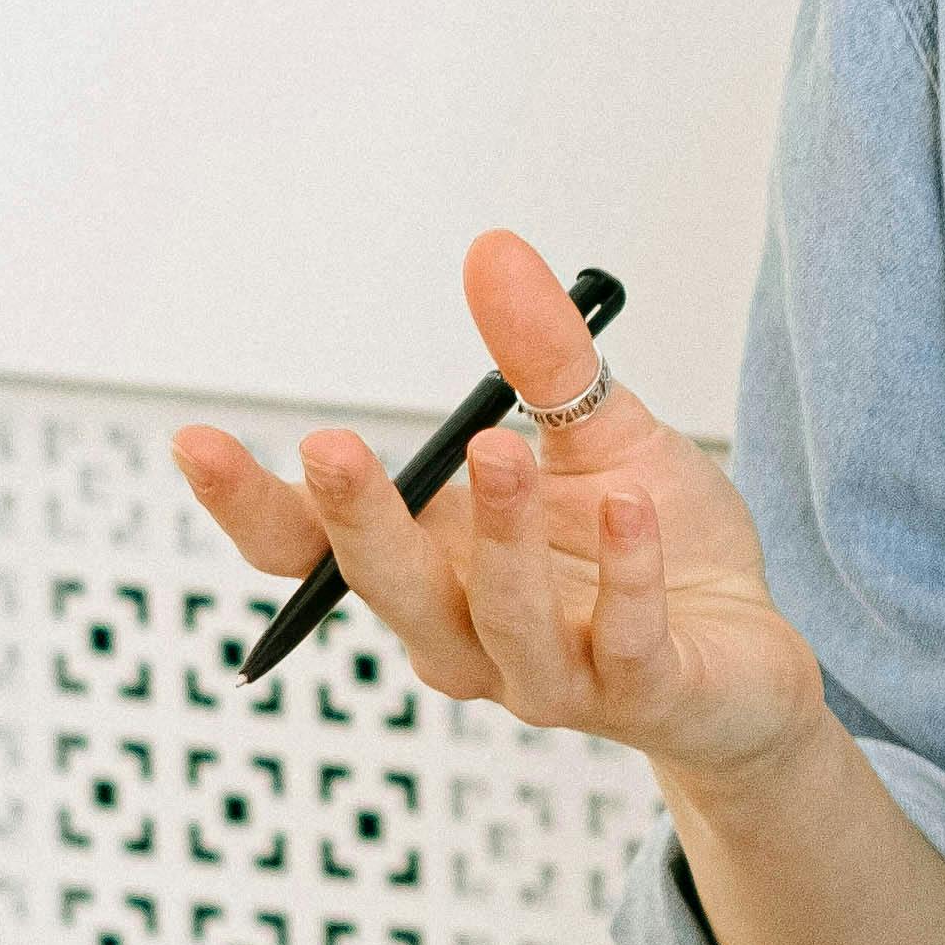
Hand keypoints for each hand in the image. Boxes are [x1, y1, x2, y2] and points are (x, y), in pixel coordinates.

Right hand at [170, 231, 825, 783]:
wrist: (750, 653)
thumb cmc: (650, 543)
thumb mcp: (595, 433)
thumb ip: (541, 357)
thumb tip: (490, 249)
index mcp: (433, 567)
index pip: (315, 555)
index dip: (251, 508)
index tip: (194, 439)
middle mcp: (469, 636)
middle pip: (389, 594)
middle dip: (355, 525)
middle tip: (329, 449)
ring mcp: (551, 679)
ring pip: (499, 626)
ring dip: (496, 542)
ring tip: (499, 446)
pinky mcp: (645, 696)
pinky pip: (623, 644)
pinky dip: (625, 579)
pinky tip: (630, 507)